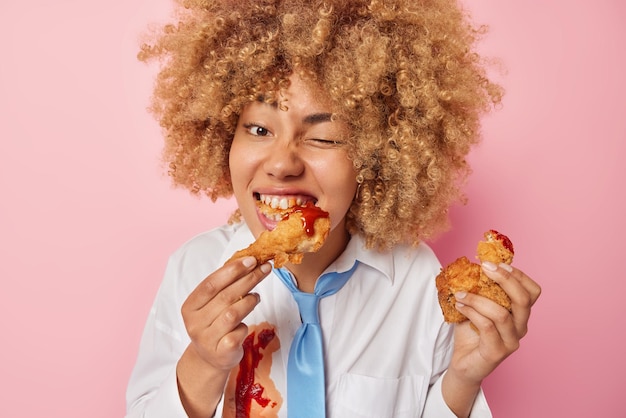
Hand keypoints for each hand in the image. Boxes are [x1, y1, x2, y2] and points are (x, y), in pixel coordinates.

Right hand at [181, 256, 271, 371]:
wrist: (211, 358)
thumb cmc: (214, 324)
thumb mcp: (212, 305)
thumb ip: (223, 286)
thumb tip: (247, 262)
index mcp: (190, 306)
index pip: (210, 284)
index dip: (232, 270)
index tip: (251, 260)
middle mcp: (195, 323)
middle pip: (224, 296)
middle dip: (248, 279)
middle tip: (264, 269)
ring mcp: (206, 339)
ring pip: (232, 314)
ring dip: (249, 301)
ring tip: (256, 297)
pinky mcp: (221, 352)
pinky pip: (238, 333)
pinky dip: (245, 326)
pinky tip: (244, 324)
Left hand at [449, 262, 540, 384]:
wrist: (463, 363)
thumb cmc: (471, 333)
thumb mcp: (477, 306)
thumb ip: (482, 289)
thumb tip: (472, 266)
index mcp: (520, 315)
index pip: (532, 292)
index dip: (518, 275)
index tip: (496, 264)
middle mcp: (520, 328)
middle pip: (523, 300)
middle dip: (504, 279)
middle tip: (484, 268)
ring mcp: (511, 341)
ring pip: (502, 313)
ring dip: (478, 299)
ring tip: (460, 294)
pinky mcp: (497, 352)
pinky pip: (487, 326)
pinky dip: (472, 312)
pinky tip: (459, 306)